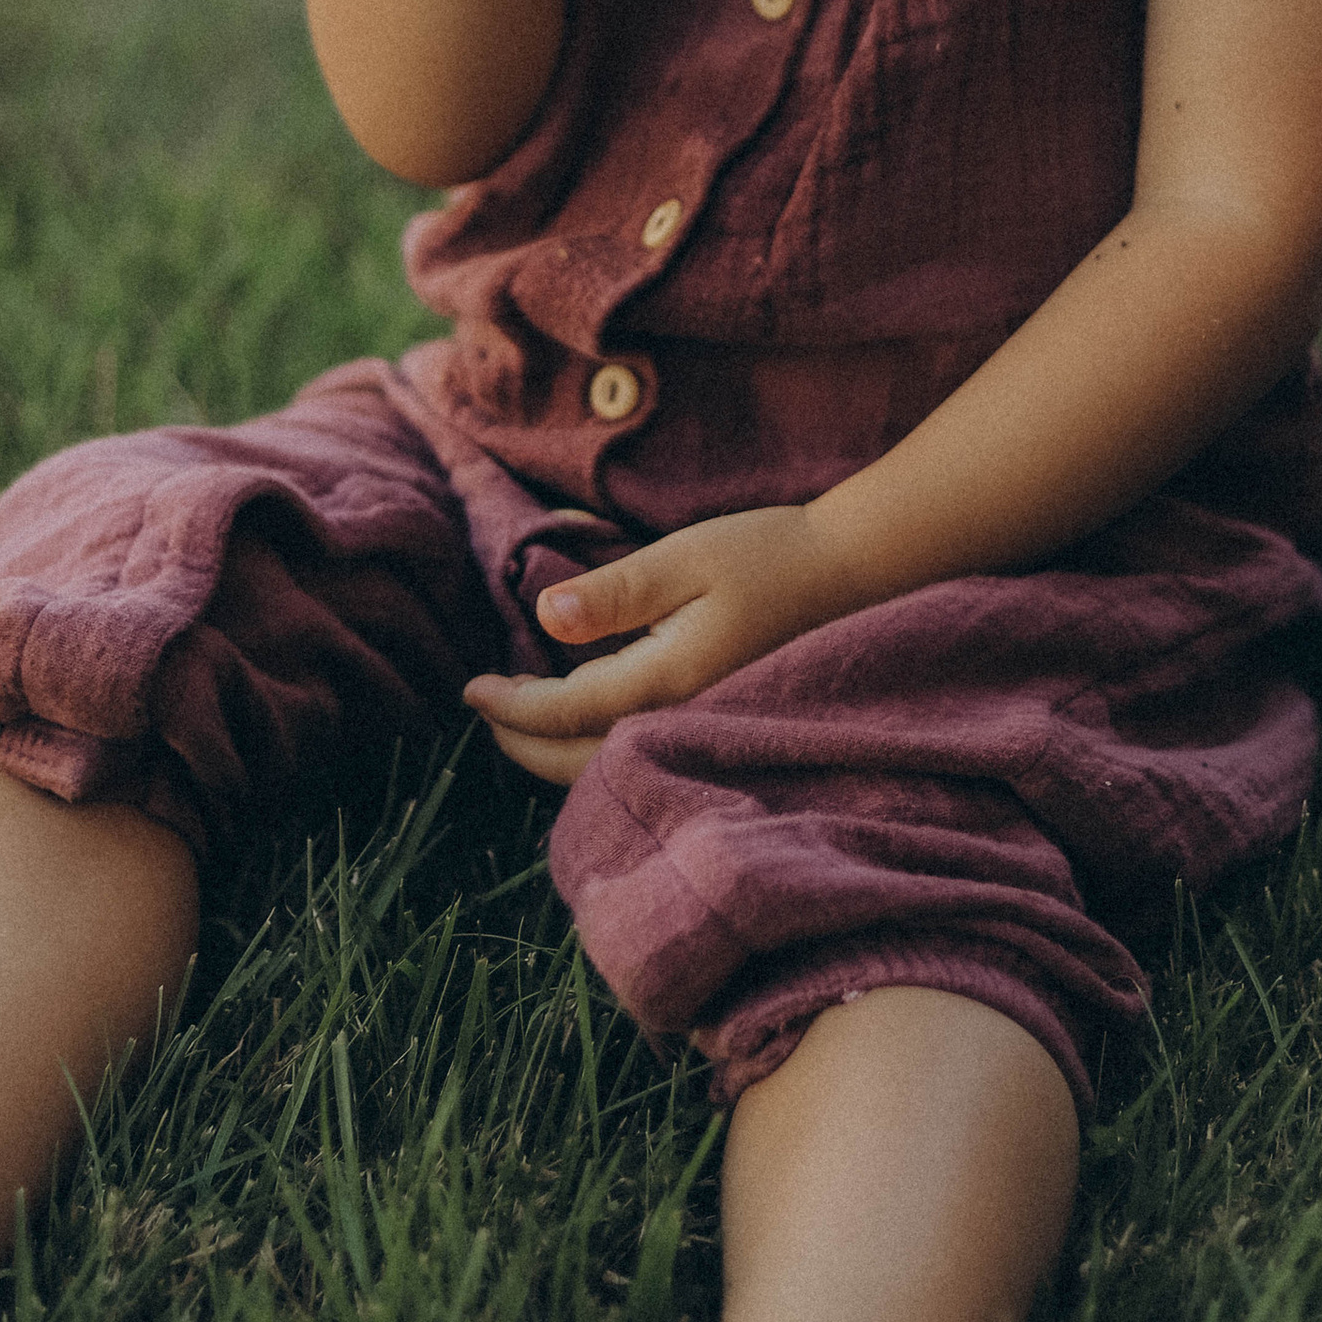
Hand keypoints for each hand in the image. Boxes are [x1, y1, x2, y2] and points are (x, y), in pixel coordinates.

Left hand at [464, 505, 848, 785]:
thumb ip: (616, 592)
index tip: (469, 690)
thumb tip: (544, 615)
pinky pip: (640, 752)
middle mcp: (684, 719)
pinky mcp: (716, 721)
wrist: (853, 574)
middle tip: (485, 709)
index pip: (567, 711)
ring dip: (557, 751)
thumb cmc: (769, 554)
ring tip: (522, 717)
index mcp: (669, 680)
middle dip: (524, 742)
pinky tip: (583, 715)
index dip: (512, 707)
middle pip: (581, 760)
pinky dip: (596, 746)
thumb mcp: (685, 557)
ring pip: (610, 766)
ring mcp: (703, 729)